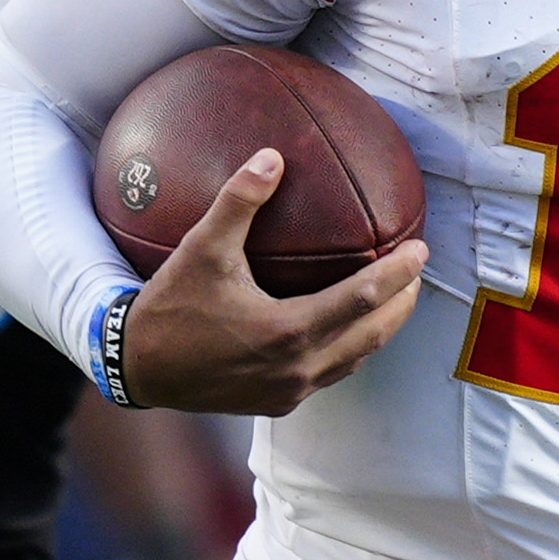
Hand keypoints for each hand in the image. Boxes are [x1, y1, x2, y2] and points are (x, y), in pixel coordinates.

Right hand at [115, 147, 427, 416]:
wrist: (137, 369)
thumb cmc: (170, 308)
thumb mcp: (201, 249)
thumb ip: (240, 202)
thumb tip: (273, 156)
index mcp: (288, 331)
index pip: (364, 299)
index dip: (399, 273)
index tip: (421, 249)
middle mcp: (296, 368)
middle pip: (372, 335)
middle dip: (402, 304)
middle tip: (417, 273)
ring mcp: (289, 391)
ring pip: (354, 360)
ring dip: (380, 330)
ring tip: (394, 300)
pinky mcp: (277, 403)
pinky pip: (329, 374)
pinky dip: (349, 349)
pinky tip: (347, 328)